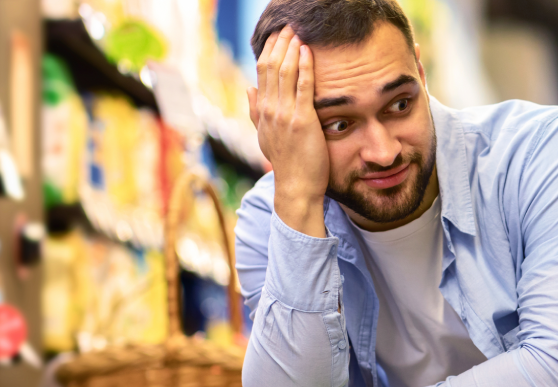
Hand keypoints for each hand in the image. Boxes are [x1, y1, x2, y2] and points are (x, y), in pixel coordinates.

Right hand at [248, 26, 328, 237]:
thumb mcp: (266, 136)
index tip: (277, 35)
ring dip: (291, 50)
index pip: (262, 73)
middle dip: (279, 44)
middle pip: (271, 68)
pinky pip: (302, 88)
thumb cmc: (288, 164)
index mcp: (262, 112)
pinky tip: (308, 52)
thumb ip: (256, 112)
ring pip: (284, 73)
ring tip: (297, 32)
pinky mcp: (302, 122)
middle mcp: (270, 111)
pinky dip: (304, 67)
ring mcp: (284, 116)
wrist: (296, 188)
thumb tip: (249, 89)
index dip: (269, 51)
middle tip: (288, 26)